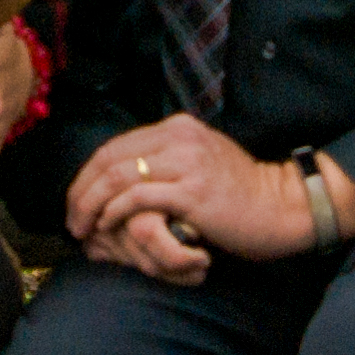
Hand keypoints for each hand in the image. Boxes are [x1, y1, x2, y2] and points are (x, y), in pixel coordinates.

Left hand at [65, 116, 339, 279]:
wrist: (283, 206)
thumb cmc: (241, 195)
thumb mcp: (201, 163)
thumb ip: (166, 163)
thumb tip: (125, 182)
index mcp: (177, 127)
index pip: (116, 146)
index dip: (87, 174)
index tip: (76, 201)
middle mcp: (178, 136)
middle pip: (109, 158)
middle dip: (81, 190)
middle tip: (70, 219)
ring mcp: (185, 162)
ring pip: (116, 175)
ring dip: (90, 204)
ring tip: (81, 227)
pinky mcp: (191, 191)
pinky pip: (137, 197)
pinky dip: (113, 212)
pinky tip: (106, 226)